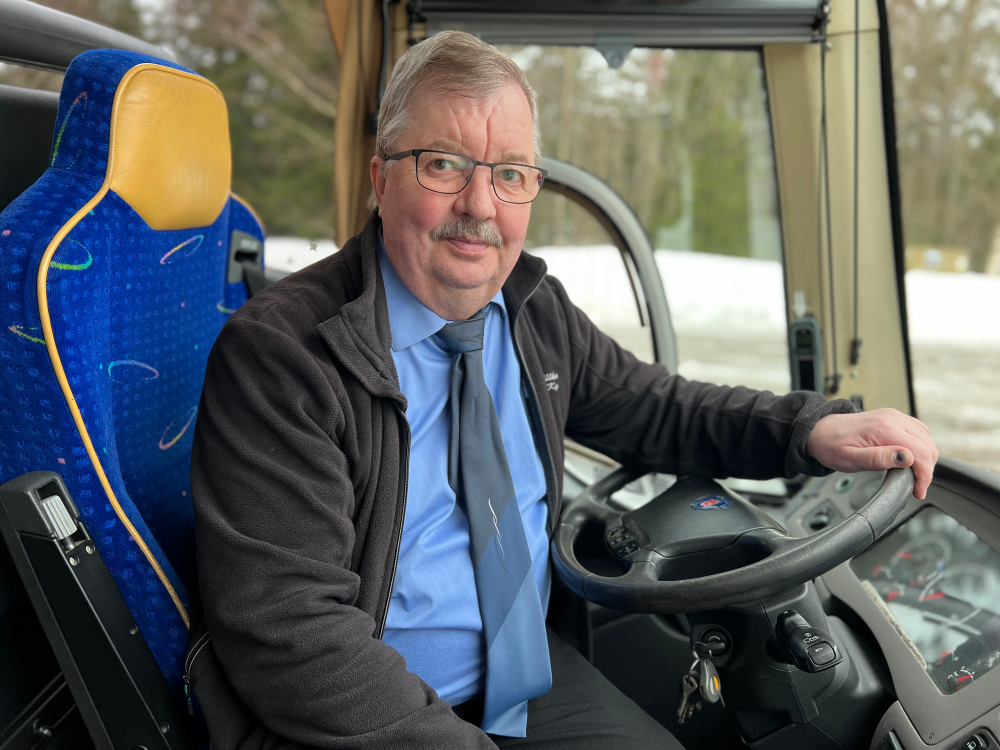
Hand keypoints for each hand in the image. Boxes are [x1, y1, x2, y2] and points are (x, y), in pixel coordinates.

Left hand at [805, 408, 938, 498]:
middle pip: (927, 446)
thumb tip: (907, 458)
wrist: (819, 430)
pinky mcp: (893, 417)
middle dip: (926, 470)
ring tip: (913, 476)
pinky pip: (918, 431)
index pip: (920, 452)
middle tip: (916, 487)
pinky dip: (920, 447)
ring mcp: (894, 416)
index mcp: (884, 428)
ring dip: (925, 459)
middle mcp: (892, 418)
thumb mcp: (850, 459)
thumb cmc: (831, 445)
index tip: (918, 491)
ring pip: (926, 439)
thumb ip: (879, 459)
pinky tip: (911, 459)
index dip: (924, 475)